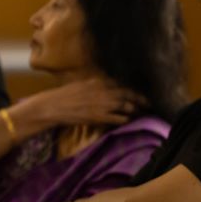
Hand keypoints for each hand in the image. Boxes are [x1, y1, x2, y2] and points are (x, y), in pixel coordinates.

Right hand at [12, 78, 144, 130]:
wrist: (50, 107)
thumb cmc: (64, 96)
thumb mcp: (82, 85)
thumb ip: (96, 85)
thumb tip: (108, 86)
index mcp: (98, 81)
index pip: (122, 84)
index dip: (134, 89)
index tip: (142, 92)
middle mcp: (102, 91)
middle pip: (128, 94)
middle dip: (141, 99)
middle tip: (150, 103)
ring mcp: (101, 104)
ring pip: (126, 106)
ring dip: (135, 109)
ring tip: (142, 112)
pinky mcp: (97, 116)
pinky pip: (117, 118)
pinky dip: (125, 119)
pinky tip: (129, 120)